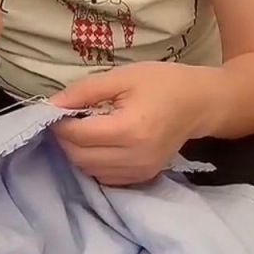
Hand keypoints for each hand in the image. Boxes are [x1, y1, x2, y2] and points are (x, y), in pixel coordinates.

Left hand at [51, 62, 223, 185]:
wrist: (200, 102)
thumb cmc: (163, 82)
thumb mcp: (123, 76)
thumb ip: (85, 90)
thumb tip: (53, 103)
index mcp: (130, 129)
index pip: (78, 135)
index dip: (58, 123)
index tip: (54, 108)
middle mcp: (135, 157)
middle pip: (80, 157)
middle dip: (65, 138)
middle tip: (65, 116)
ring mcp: (140, 171)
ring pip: (89, 170)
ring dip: (77, 151)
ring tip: (82, 127)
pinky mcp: (143, 177)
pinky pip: (105, 177)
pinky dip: (93, 162)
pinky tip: (97, 142)